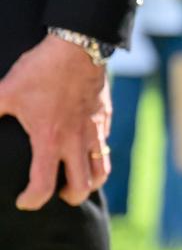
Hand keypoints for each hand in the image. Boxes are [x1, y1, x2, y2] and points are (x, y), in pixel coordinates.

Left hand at [0, 33, 111, 209]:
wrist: (79, 48)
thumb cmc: (40, 70)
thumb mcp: (5, 92)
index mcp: (49, 140)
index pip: (44, 185)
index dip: (32, 200)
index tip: (23, 201)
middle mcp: (76, 142)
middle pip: (82, 187)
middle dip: (68, 198)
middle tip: (54, 192)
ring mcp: (94, 132)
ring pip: (101, 172)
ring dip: (89, 183)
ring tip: (75, 180)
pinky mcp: (104, 119)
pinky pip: (104, 147)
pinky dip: (95, 157)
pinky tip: (82, 149)